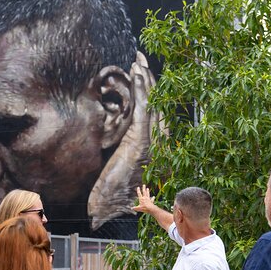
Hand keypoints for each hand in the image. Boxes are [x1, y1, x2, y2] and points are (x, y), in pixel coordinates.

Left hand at [87, 51, 157, 229]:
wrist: (110, 209)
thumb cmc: (110, 193)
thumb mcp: (116, 166)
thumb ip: (119, 151)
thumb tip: (110, 138)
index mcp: (157, 150)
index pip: (157, 115)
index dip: (152, 93)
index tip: (143, 75)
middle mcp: (160, 145)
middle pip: (160, 105)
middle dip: (151, 81)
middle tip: (141, 60)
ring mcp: (153, 143)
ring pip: (154, 104)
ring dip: (146, 80)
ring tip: (139, 62)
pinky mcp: (141, 142)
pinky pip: (144, 110)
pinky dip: (142, 90)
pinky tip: (137, 74)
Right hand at [133, 185, 156, 213]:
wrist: (150, 209)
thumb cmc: (144, 208)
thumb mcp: (138, 208)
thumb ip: (135, 208)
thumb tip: (131, 208)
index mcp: (141, 199)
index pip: (139, 194)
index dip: (138, 190)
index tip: (138, 187)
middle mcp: (145, 198)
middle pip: (144, 192)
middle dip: (144, 188)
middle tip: (144, 185)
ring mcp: (148, 199)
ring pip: (148, 194)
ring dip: (147, 191)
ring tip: (147, 188)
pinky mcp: (151, 201)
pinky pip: (152, 199)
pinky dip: (153, 198)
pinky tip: (154, 196)